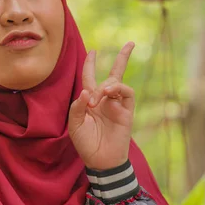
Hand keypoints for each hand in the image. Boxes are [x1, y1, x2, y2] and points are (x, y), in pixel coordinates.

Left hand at [68, 42, 135, 170]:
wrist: (100, 161)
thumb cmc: (85, 144)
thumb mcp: (74, 125)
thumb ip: (76, 107)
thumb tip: (86, 91)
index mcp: (90, 100)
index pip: (90, 77)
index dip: (91, 63)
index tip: (93, 51)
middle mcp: (105, 99)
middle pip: (114, 73)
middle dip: (123, 58)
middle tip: (130, 43)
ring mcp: (117, 105)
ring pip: (117, 82)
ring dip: (107, 85)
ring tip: (97, 98)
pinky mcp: (127, 112)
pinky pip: (127, 93)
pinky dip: (118, 88)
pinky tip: (108, 93)